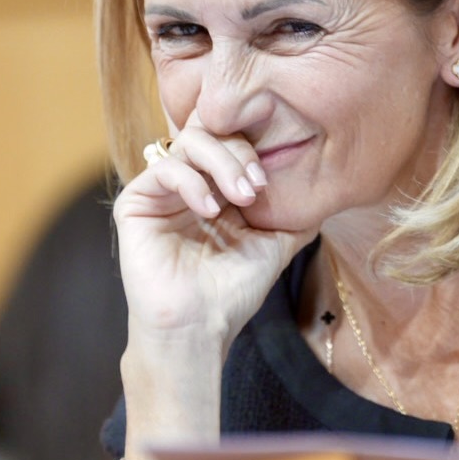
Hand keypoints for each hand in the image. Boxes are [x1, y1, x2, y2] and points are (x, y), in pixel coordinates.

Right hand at [113, 122, 314, 345]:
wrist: (198, 328)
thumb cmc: (232, 292)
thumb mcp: (275, 246)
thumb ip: (295, 217)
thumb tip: (323, 192)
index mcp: (217, 188)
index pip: (232, 141)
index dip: (252, 148)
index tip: (268, 182)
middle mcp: (189, 183)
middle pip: (211, 131)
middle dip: (239, 152)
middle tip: (257, 186)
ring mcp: (161, 192)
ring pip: (189, 142)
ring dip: (221, 162)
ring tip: (240, 197)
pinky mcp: (136, 203)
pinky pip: (163, 168)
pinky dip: (192, 181)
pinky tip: (209, 209)